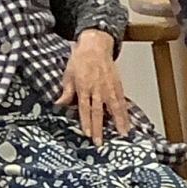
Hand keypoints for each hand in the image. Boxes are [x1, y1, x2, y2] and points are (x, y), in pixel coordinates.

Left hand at [57, 30, 131, 144]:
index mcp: (84, 87)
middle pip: (98, 112)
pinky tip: (128, 122)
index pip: (84, 108)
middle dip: (98, 128)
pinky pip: (122, 101)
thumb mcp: (68, 73)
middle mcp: (97, 89)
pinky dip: (125, 113)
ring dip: (118, 122)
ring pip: (114, 108)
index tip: (87, 134)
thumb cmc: (81, 59)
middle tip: (100, 142)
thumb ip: (66, 91)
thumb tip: (59, 103)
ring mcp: (109, 88)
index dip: (86, 122)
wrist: (96, 45)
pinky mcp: (117, 85)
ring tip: (122, 134)